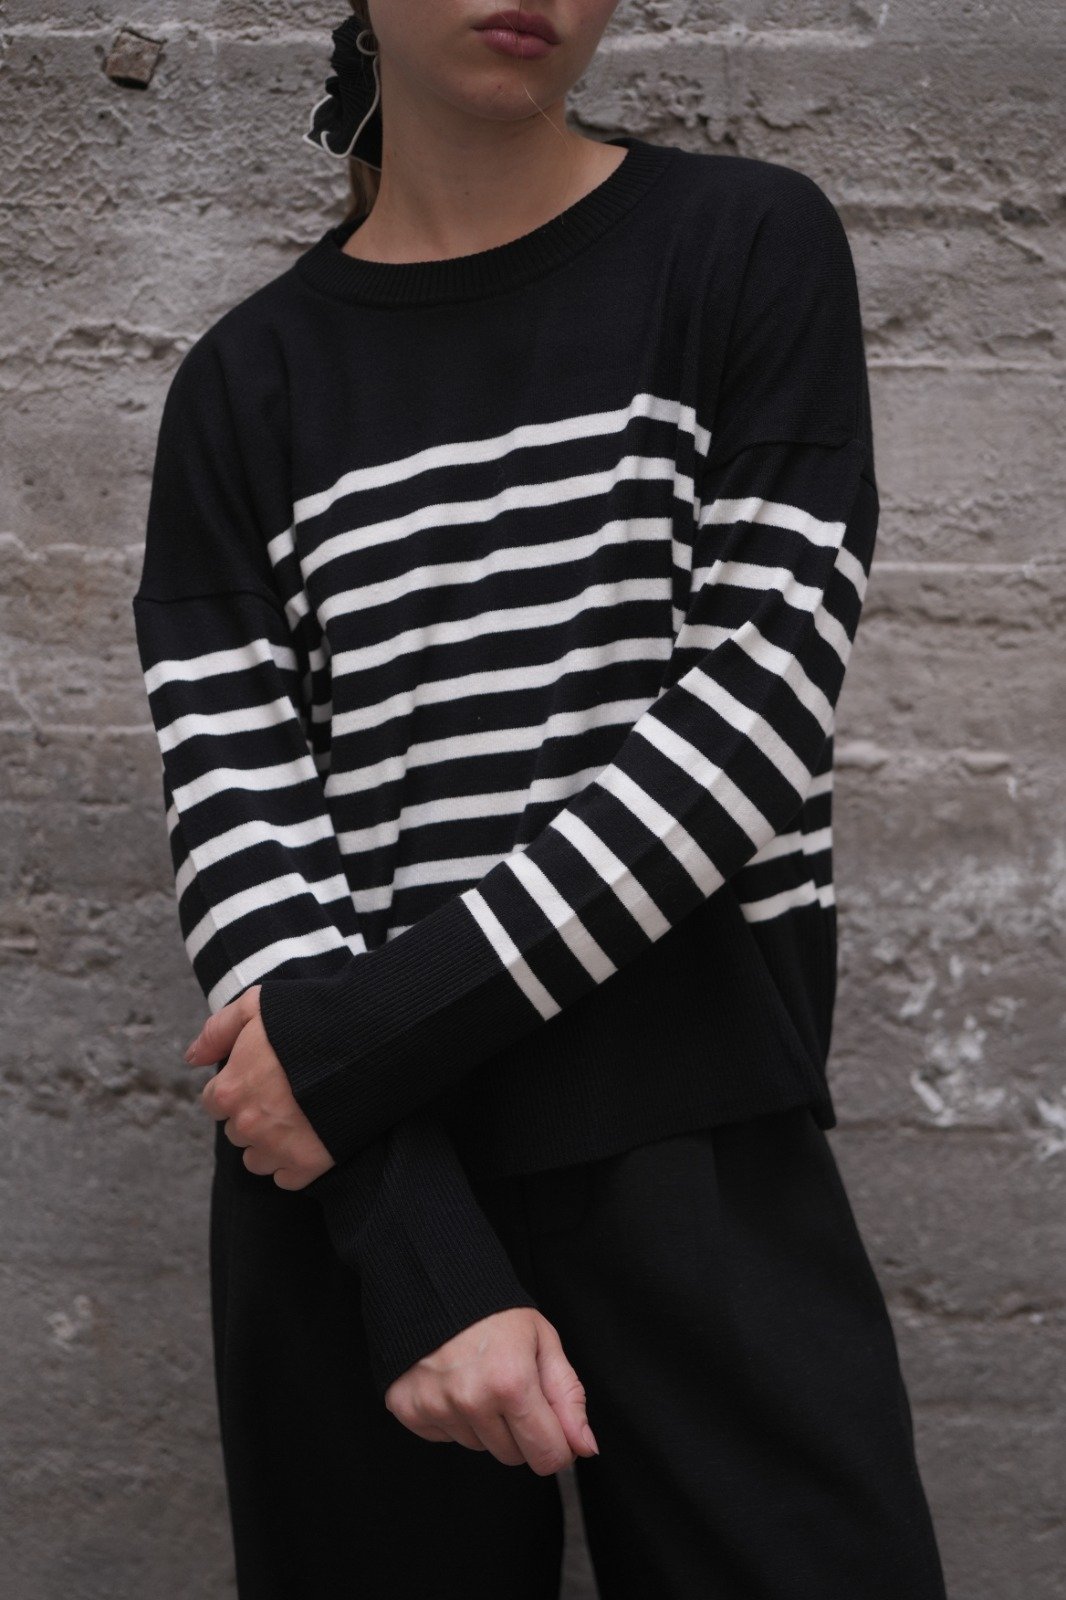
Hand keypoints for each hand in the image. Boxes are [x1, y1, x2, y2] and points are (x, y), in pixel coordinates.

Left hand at [183, 986, 335, 1189]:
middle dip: (253, 1115)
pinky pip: (287, 1179)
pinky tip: (311, 1136)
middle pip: (236, 1131)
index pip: (214, 1102)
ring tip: (297, 1117)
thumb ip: (216, 1031)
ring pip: (257, 1160)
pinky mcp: (308, 1163)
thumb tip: (191, 1058)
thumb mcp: (256, 1006)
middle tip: (284, 1093)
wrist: (364, 1041)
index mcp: (229, 1090)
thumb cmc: (308, 1019)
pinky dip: (294, 1164)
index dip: (237, 1087)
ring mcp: (277, 1147)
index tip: (260, 1078)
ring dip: (269, 1144)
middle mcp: (247, 1124)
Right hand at [385, 1305, 599, 1474]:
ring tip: (478, 1379)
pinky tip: (452, 1384)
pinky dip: (452, 1418)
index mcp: (512, 1382)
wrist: (437, 1286)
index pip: (547, 1456)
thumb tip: (585, 1447)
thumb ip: (568, 1398)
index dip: (557, 1445)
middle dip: (520, 1432)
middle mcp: (471, 1399)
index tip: (552, 1427)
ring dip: (484, 1423)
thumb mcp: (544, 1343)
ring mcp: (436, 1407)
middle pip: (512, 1457)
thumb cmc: (494, 1314)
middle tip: (510, 1389)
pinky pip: (444, 1438)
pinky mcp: (408, 1409)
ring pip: (478, 1447)